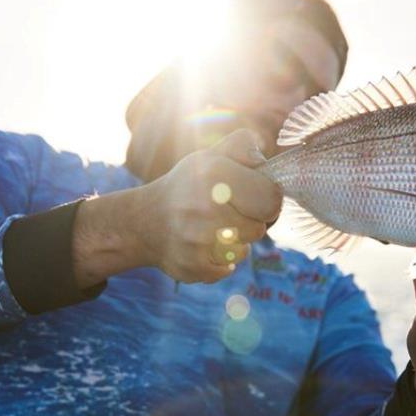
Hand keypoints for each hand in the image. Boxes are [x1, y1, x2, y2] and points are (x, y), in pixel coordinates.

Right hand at [72, 130, 281, 285]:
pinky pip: (227, 269)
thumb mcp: (210, 157)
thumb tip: (263, 155)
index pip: (272, 199)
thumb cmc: (187, 187)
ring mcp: (197, 239)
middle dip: (249, 223)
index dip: (267, 200)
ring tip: (211, 229)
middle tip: (228, 215)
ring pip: (243, 250)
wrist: (143, 221)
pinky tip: (201, 247)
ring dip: (233, 242)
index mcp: (215, 172)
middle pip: (260, 228)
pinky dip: (218, 262)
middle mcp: (205, 205)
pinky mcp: (192, 265)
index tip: (253, 198)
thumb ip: (242, 147)